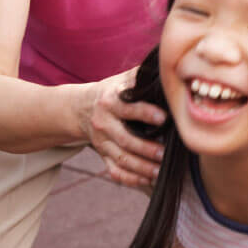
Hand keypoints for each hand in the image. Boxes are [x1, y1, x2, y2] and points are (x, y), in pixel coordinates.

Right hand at [80, 66, 165, 186]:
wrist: (81, 108)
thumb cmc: (113, 91)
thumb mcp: (122, 79)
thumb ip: (141, 76)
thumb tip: (166, 67)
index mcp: (110, 102)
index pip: (128, 108)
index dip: (146, 113)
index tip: (164, 118)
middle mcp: (104, 123)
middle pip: (125, 139)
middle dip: (146, 148)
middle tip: (165, 154)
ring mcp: (102, 142)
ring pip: (121, 159)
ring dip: (141, 167)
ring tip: (159, 171)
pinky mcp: (102, 155)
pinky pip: (114, 171)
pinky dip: (130, 178)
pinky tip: (147, 180)